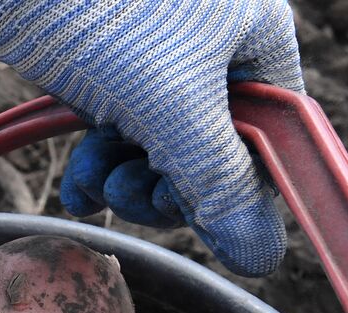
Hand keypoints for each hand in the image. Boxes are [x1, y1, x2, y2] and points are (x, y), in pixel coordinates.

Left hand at [0, 0, 303, 276]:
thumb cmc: (100, 14)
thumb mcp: (172, 110)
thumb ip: (219, 184)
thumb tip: (262, 253)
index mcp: (258, 39)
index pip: (270, 144)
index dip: (231, 193)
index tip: (184, 214)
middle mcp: (220, 45)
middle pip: (213, 153)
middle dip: (165, 189)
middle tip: (126, 193)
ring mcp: (163, 55)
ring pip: (161, 149)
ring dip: (125, 184)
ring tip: (92, 185)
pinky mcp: (112, 63)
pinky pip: (122, 132)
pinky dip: (100, 167)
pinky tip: (77, 189)